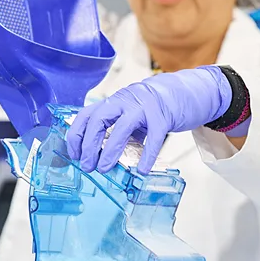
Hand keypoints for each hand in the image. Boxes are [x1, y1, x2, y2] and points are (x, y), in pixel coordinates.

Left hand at [66, 66, 231, 174]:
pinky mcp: (164, 117)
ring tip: (104, 168)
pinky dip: (146, 156)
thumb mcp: (130, 113)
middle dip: (89, 144)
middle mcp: (126, 101)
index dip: (77, 134)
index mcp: (115, 101)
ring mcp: (145, 107)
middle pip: (99, 119)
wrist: (185, 91)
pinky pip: (154, 138)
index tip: (74, 153)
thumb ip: (117, 128)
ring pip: (121, 128)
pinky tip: (142, 169)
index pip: (87, 114)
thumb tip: (100, 154)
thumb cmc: (154, 105)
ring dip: (109, 150)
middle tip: (86, 165)